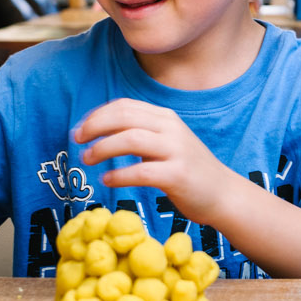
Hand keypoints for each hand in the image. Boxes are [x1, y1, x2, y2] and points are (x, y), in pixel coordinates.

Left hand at [73, 98, 226, 218]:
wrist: (223, 194)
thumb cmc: (188, 170)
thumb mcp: (166, 143)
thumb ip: (140, 134)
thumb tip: (100, 131)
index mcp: (166, 118)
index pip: (125, 106)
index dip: (97, 115)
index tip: (80, 129)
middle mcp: (171, 129)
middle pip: (124, 118)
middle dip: (94, 127)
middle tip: (77, 141)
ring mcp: (176, 151)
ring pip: (130, 140)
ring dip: (102, 149)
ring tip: (87, 160)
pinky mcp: (178, 175)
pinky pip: (141, 172)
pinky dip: (119, 175)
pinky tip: (107, 180)